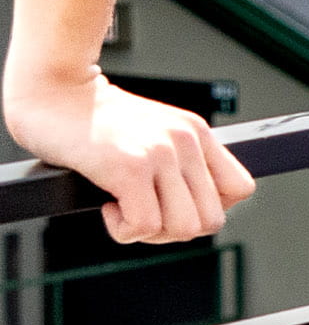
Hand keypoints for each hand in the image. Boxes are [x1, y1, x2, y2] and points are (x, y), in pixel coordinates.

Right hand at [6, 72, 253, 245]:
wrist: (53, 91)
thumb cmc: (93, 121)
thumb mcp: (152, 132)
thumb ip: (177, 161)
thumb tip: (190, 210)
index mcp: (198, 133)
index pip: (240, 189)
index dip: (207, 209)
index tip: (173, 205)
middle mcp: (186, 141)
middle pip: (211, 220)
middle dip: (173, 231)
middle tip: (141, 213)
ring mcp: (161, 153)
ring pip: (184, 229)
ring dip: (149, 233)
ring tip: (123, 207)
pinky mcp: (129, 166)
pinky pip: (145, 225)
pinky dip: (124, 230)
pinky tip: (107, 205)